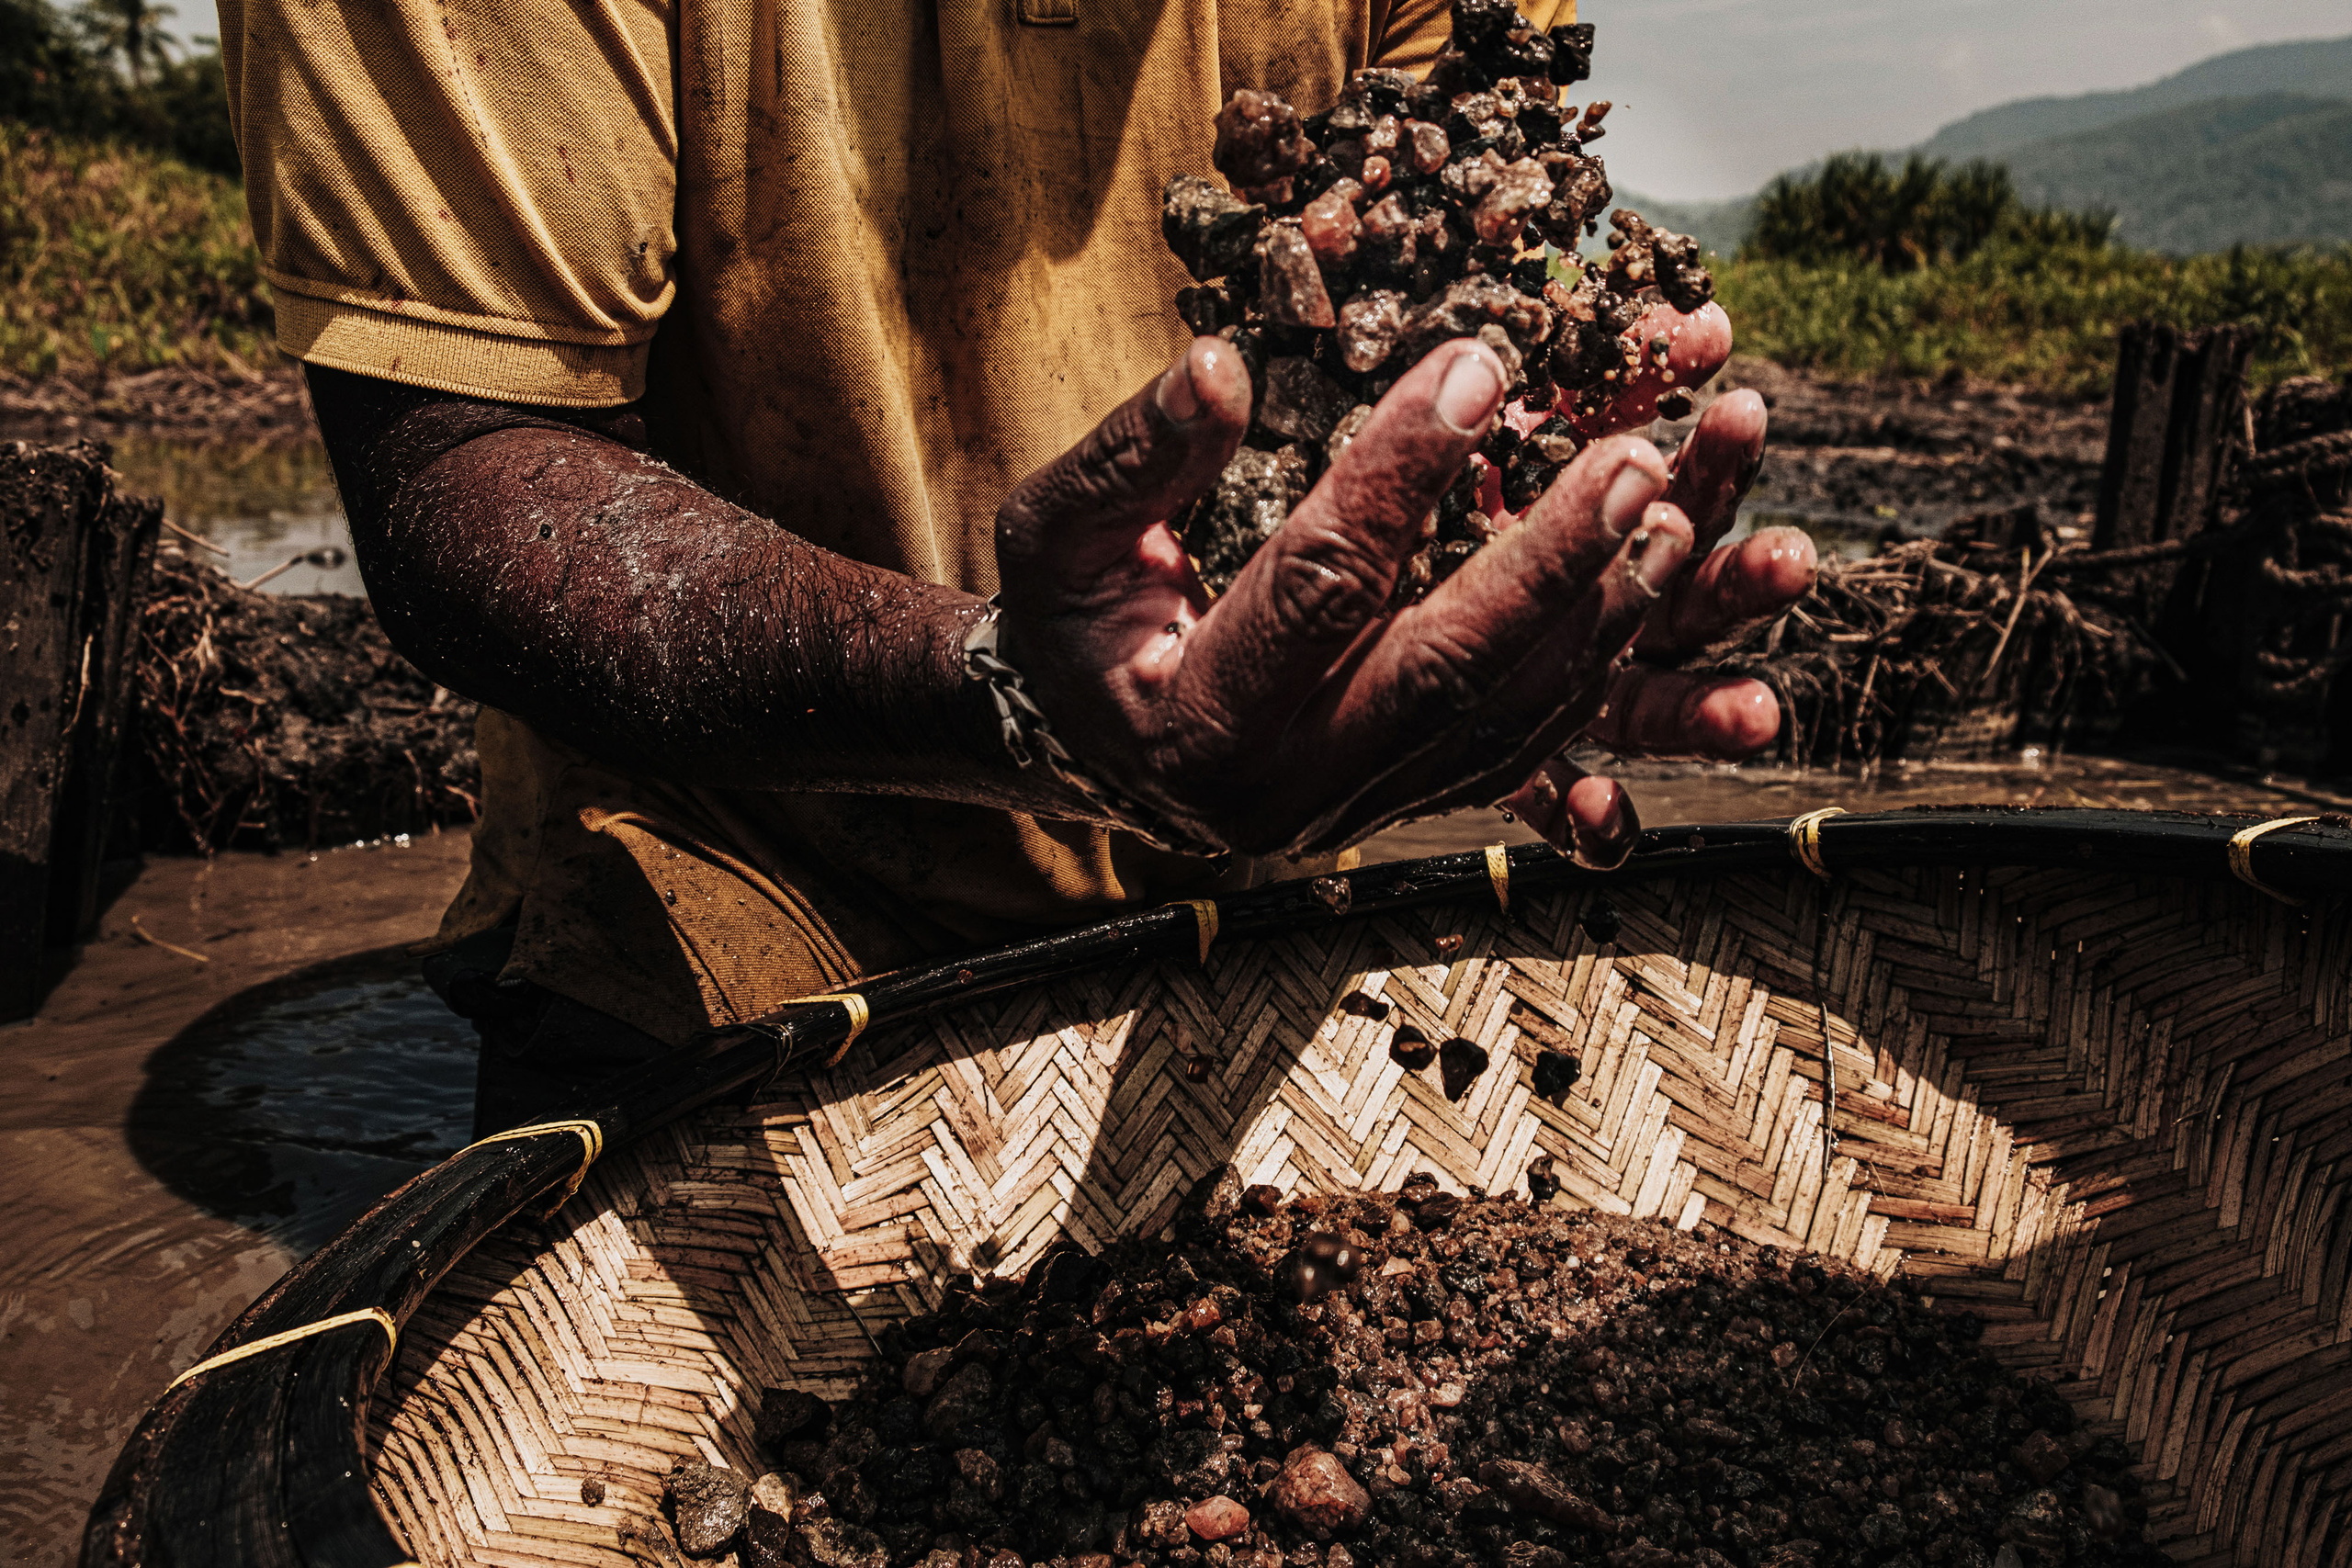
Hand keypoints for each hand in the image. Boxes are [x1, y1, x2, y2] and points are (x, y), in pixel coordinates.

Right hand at [992, 308, 1812, 866]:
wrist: (1088, 740)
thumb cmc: (1071, 621)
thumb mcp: (1055, 530)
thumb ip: (1132, 458)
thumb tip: (1223, 367)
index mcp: (1197, 721)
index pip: (1320, 583)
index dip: (1400, 474)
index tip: (1475, 368)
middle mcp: (1287, 790)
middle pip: (1446, 672)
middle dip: (1549, 559)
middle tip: (1630, 455)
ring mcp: (1356, 812)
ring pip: (1506, 723)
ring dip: (1596, 616)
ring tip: (1664, 508)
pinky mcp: (1404, 807)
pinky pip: (1518, 748)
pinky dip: (1585, 666)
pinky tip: (1635, 584)